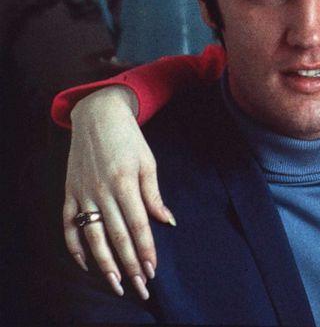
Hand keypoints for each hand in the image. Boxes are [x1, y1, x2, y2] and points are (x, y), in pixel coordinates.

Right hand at [62, 86, 173, 299]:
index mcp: (126, 182)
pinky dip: (75, 247)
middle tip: (139, 288)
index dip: (146, 250)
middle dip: (129, 265)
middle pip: (117, 237)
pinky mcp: (69, 193)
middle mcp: (103, 191)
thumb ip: (154, 194)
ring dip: (104, 264)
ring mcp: (83, 193)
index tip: (153, 270)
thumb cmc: (129, 139)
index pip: (138, 225)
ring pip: (92, 237)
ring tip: (116, 284)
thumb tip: (167, 222)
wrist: (98, 115)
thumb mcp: (148, 162)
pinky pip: (68, 225)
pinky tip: (86, 264)